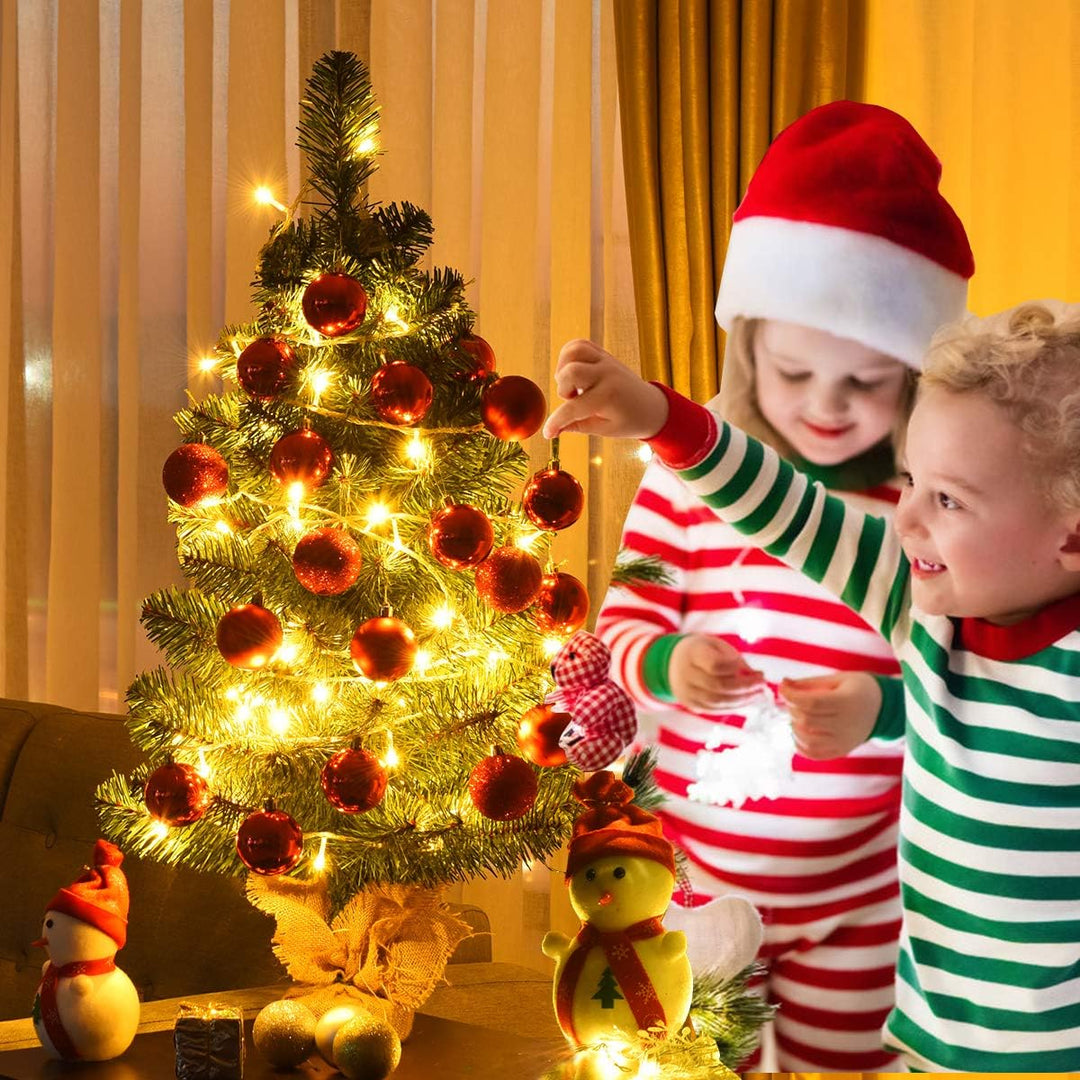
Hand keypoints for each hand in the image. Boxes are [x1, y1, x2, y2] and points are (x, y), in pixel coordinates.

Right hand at [542, 339, 668, 439]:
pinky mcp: (603, 354)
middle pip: (570, 372)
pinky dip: (569, 356)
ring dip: (564, 369)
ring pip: (572, 352)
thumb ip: (577, 426)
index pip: (573, 409)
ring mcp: (605, 361)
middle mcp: (606, 374)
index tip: (548, 433)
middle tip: (573, 399)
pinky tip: (573, 372)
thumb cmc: (628, 421)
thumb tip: (553, 430)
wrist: (650, 406)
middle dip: (563, 389)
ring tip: (573, 385)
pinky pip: (579, 345)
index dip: (556, 422)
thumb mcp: (604, 429)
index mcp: (608, 396)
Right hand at [668, 635, 765, 710]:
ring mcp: (686, 691)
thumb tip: (756, 676)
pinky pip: (714, 709)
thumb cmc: (703, 651)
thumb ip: (735, 659)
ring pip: (717, 701)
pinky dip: (732, 707)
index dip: (735, 668)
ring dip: (742, 700)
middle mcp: (686, 674)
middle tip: (762, 683)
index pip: (715, 665)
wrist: (673, 662)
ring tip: (757, 694)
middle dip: (745, 687)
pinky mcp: (690, 704)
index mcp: (692, 653)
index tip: (751, 668)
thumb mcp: (716, 646)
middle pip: (718, 686)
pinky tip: (746, 701)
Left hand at [779, 671, 879, 758]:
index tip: (783, 687)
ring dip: (794, 727)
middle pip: (807, 722)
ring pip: (808, 740)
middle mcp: (847, 725)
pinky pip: (815, 754)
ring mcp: (844, 741)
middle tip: (794, 700)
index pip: (811, 703)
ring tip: (797, 715)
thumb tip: (784, 683)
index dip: (792, 695)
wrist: (882, 707)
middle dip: (792, 709)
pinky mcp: (842, 751)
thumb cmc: (857, 688)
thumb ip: (809, 683)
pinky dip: (800, 746)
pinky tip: (798, 733)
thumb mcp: (836, 679)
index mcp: (847, 702)